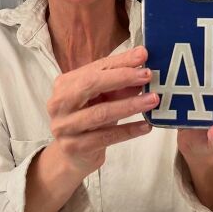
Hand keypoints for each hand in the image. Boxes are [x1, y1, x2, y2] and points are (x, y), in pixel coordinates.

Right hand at [46, 46, 157, 178]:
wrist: (71, 156)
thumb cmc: (89, 119)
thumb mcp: (101, 98)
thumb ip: (118, 83)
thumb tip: (143, 67)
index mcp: (65, 84)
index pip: (95, 68)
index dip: (120, 62)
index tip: (143, 55)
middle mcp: (60, 103)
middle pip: (91, 85)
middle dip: (122, 78)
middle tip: (147, 75)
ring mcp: (65, 126)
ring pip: (100, 113)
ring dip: (130, 105)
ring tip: (152, 100)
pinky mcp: (75, 147)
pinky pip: (106, 137)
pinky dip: (129, 130)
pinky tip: (146, 126)